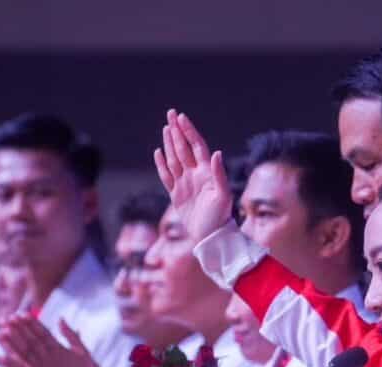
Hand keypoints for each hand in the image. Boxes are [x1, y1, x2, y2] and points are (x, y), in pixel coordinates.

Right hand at [153, 109, 231, 240]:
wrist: (210, 238)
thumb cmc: (220, 218)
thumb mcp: (223, 196)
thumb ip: (220, 174)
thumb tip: (216, 152)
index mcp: (207, 172)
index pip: (196, 146)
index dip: (189, 131)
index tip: (181, 117)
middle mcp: (195, 175)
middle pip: (184, 148)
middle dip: (177, 131)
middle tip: (171, 113)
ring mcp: (185, 184)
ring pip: (174, 158)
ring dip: (170, 143)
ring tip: (166, 128)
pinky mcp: (176, 195)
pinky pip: (166, 176)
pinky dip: (161, 164)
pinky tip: (158, 152)